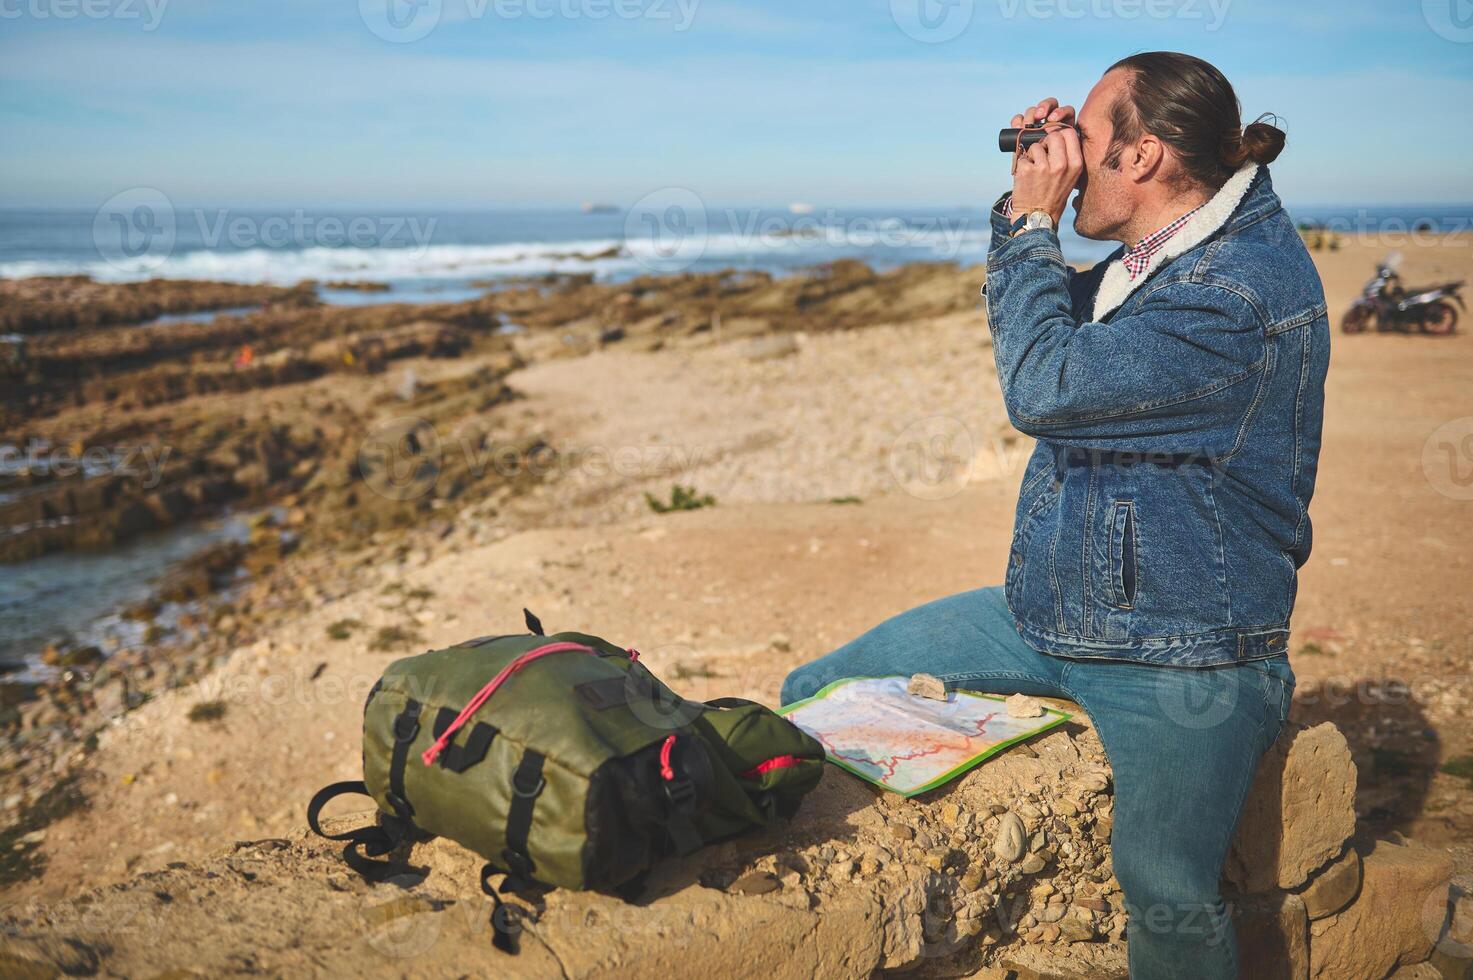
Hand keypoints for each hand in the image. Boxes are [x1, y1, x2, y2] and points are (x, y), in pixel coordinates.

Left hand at [1010, 100, 1081, 229]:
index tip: (1054, 143)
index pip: (1069, 132)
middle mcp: (1062, 165)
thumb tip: (1058, 132)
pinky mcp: (1027, 170)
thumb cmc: (1053, 195)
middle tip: (1043, 156)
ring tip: (1035, 171)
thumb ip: (1068, 155)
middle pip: (1052, 134)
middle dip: (1045, 142)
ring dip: (1032, 155)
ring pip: (1036, 145)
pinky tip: (1027, 177)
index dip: (1059, 134)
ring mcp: (1044, 167)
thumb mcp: (1070, 176)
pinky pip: (1023, 156)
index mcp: (1076, 164)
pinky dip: (1022, 164)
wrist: (1037, 217)